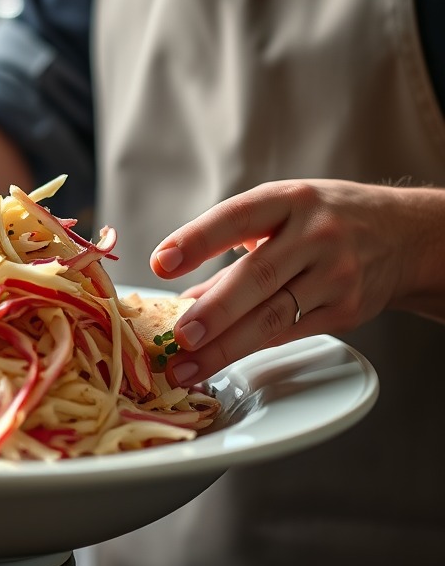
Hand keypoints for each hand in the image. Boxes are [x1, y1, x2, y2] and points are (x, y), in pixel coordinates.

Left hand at [148, 179, 444, 383]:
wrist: (403, 235)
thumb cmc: (326, 220)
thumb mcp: (280, 214)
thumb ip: (231, 250)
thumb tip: (182, 297)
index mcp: (289, 201)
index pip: (236, 218)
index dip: (197, 241)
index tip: (161, 263)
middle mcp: (315, 235)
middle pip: (258, 277)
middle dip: (214, 310)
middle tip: (179, 335)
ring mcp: (335, 274)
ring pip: (273, 315)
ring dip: (225, 346)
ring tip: (187, 365)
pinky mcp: (346, 310)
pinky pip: (292, 333)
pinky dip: (252, 349)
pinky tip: (222, 361)